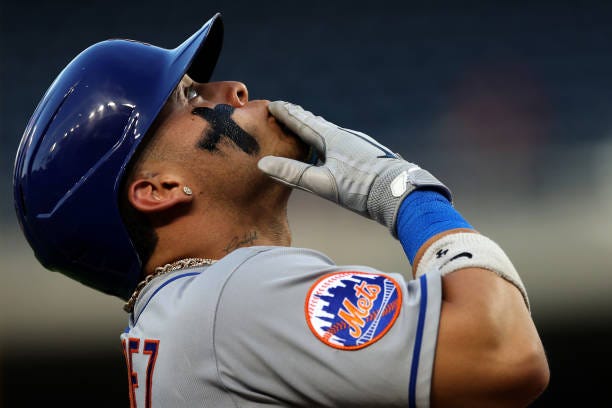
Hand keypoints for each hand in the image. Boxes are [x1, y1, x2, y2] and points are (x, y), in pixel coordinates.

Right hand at [258, 101, 450, 234]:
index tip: (272, 104)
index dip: (286, 114)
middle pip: (316, 124)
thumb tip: (263, 164)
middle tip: (284, 110)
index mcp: (333, 138)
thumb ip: (293, 174)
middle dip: (299, 118)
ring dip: (314, 129)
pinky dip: (328, 141)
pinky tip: (332, 150)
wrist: (402, 194)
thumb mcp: (324, 184)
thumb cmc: (361, 189)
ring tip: (305, 128)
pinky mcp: (367, 155)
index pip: (302, 122)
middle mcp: (346, 136)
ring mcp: (359, 144)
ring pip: (330, 133)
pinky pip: (341, 142)